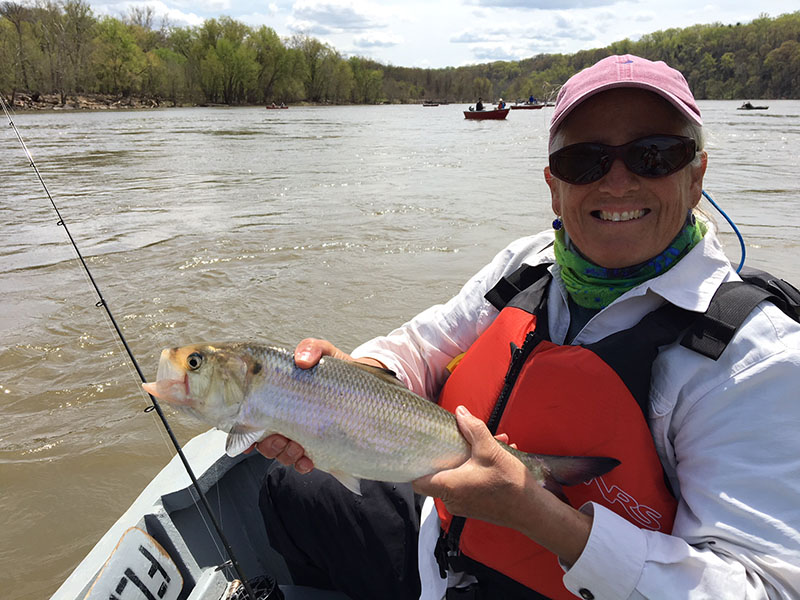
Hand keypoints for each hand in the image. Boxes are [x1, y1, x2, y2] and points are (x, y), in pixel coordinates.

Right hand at [249, 338, 385, 473]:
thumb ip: (313, 348)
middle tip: (280, 438)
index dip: (243, 430)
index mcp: (280, 399)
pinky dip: (302, 465)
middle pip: (262, 441)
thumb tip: (301, 360)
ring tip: (297, 448)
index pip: (252, 416)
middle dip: (267, 445)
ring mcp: (302, 436)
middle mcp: (287, 419)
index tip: (246, 436)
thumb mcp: (326, 353)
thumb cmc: (339, 371)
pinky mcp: (319, 449)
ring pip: (280, 454)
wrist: (370, 388)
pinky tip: (309, 459)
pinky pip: (302, 464)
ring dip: (284, 454)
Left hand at [413, 405, 591, 565]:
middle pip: (440, 473)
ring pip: (457, 476)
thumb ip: (473, 429)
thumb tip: (460, 412)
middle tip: (468, 438)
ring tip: (493, 442)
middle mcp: (452, 500)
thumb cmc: (509, 484)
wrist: (533, 512)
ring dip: (471, 458)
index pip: (417, 482)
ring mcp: (463, 505)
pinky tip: (498, 455)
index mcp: (448, 487)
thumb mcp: (490, 450)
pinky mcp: (475, 507)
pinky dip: (477, 469)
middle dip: (454, 452)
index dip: (415, 466)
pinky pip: (468, 484)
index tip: (420, 450)